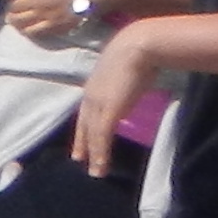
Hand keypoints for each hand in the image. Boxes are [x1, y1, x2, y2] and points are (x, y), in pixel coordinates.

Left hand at [0, 0, 93, 41]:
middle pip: (13, 8)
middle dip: (12, 10)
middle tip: (12, 12)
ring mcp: (43, 14)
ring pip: (19, 22)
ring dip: (15, 22)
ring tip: (15, 23)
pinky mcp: (53, 26)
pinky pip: (33, 31)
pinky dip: (27, 31)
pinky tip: (27, 30)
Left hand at [74, 30, 158, 173]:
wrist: (138, 45)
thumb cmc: (138, 52)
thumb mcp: (126, 68)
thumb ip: (125, 80)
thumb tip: (134, 82)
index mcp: (95, 86)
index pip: (86, 112)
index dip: (84, 126)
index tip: (82, 138)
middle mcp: (91, 96)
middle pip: (84, 125)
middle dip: (82, 143)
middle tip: (78, 159)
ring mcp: (98, 104)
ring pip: (92, 135)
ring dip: (93, 155)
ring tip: (95, 171)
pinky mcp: (108, 110)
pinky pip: (102, 137)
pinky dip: (101, 153)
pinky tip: (101, 166)